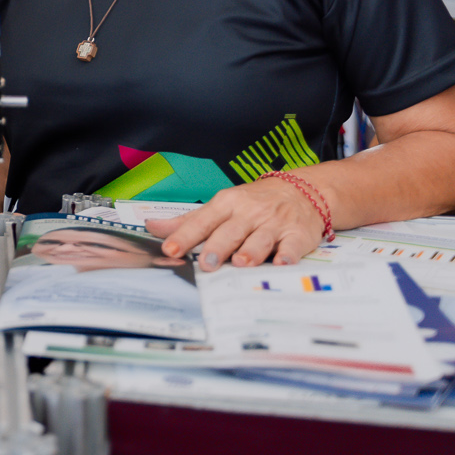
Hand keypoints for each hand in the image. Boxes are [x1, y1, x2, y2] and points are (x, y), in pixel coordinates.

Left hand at [147, 178, 327, 269]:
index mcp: (226, 204)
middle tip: (207, 264)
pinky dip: (288, 255)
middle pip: (230, 231)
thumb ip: (188, 220)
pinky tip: (282, 263)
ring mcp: (274, 223)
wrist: (301, 190)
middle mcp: (249, 213)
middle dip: (218, 247)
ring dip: (251, 251)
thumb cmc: (253, 202)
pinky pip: (293, 246)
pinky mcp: (298, 234)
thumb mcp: (221, 206)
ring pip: (260, 238)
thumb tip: (152, 227)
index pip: (202, 221)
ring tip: (241, 263)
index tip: (170, 248)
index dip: (185, 235)